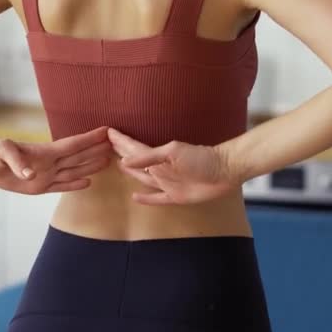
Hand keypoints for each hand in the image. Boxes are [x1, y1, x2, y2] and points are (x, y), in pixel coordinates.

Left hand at [0, 126, 113, 194]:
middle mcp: (50, 163)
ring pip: (74, 170)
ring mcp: (46, 174)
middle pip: (79, 156)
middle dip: (97, 150)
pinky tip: (88, 182)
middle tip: (117, 145)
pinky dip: (75, 184)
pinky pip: (61, 185)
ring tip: (108, 162)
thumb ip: (16, 161)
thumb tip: (30, 175)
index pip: (73, 145)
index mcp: (45, 152)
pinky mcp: (39, 187)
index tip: (107, 131)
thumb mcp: (2, 152)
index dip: (90, 139)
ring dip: (91, 166)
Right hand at [107, 128, 235, 205]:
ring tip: (118, 165)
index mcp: (157, 156)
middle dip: (122, 153)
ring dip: (131, 172)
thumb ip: (149, 157)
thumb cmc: (201, 158)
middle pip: (136, 161)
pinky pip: (156, 198)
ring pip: (143, 177)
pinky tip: (135, 197)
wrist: (225, 170)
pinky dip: (146, 198)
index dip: (121, 141)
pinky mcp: (175, 196)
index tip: (107, 132)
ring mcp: (167, 183)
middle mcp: (159, 169)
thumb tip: (124, 161)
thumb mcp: (173, 152)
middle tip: (106, 147)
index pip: (133, 148)